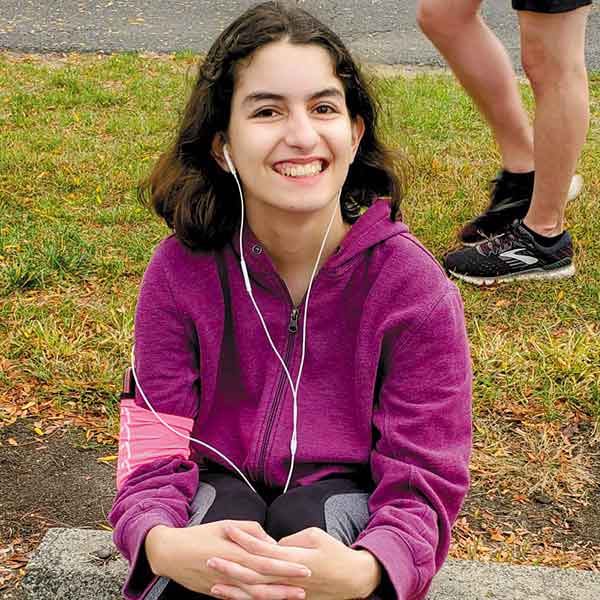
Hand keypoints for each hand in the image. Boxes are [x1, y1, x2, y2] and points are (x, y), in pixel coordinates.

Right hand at [145, 520, 310, 598]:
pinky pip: (241, 599)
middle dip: (287, 583)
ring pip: (255, 594)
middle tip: (308, 583)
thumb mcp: (226, 524)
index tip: (305, 567)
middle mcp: (232, 570)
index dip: (287, 565)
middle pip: (265, 580)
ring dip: (277, 596)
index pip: (266, 560)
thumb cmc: (200, 535)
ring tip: (296, 596)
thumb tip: (271, 541)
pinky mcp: (218, 592)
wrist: (171, 553)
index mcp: (236, 551)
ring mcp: (225, 584)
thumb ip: (250, 530)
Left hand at [209, 526, 381, 599]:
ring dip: (234, 589)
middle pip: (254, 573)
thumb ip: (292, 540)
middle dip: (231, 566)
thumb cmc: (335, 553)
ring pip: (256, 593)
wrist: (353, 580)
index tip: (227, 530)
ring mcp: (288, 593)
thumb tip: (273, 544)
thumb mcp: (315, 537)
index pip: (263, 548)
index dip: (244, 539)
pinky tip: (233, 598)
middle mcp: (288, 578)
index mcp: (294, 558)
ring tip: (213, 584)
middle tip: (209, 559)